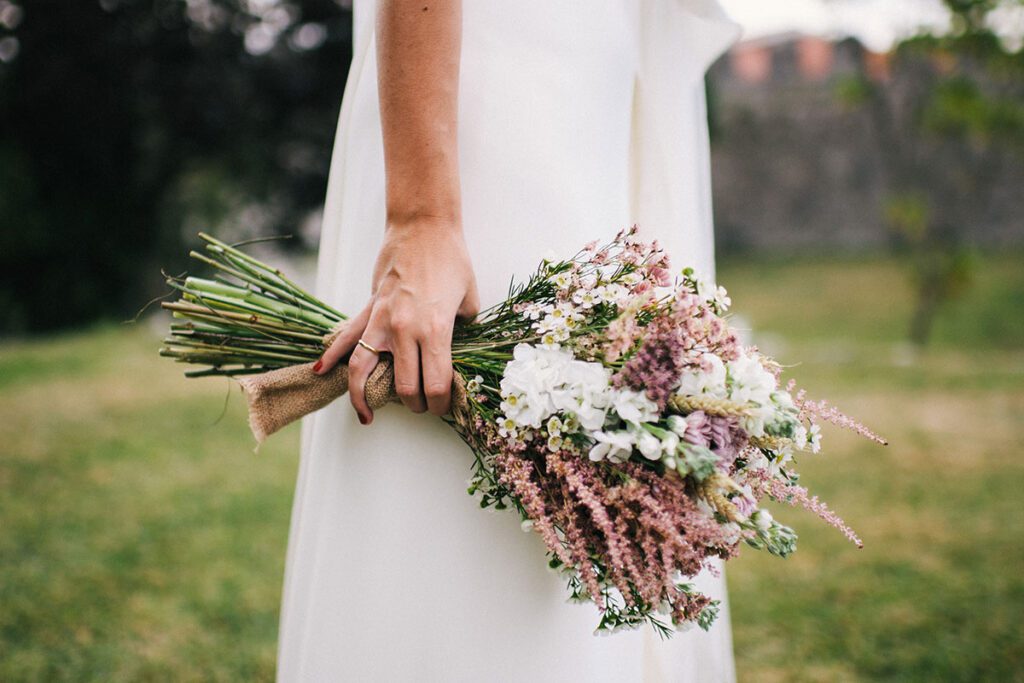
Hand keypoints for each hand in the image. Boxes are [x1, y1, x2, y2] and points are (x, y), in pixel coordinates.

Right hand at [315, 217, 478, 423]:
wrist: (424, 226)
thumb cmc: (452, 260)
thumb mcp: (469, 300)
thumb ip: (463, 330)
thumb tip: (458, 351)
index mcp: (436, 331)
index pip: (436, 384)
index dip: (442, 404)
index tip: (444, 407)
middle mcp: (405, 331)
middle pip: (405, 387)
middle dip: (417, 405)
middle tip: (424, 407)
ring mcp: (382, 320)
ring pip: (364, 370)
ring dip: (365, 397)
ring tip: (366, 415)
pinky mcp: (369, 308)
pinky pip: (346, 336)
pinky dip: (331, 356)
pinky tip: (321, 371)